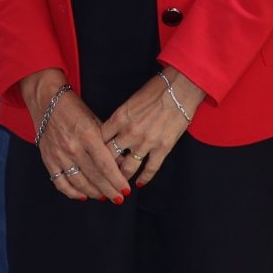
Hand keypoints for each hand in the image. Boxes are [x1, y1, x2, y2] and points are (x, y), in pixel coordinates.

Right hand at [21, 70, 130, 201]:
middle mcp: (72, 147)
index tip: (126, 189)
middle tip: (119, 198)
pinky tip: (82, 195)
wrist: (46, 100)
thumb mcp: (95, 120)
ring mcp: (59, 155)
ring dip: (93, 193)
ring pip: (78, 182)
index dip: (117, 180)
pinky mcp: (48, 159)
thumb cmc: (74, 108)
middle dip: (109, 190)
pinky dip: (71, 192)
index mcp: (87, 135)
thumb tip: (121, 163)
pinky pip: (60, 182)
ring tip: (104, 197)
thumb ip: (107, 142)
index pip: (106, 165)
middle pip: (94, 176)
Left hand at [100, 67, 203, 188]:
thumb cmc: (156, 89)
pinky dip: (144, 178)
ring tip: (118, 184)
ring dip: (122, 177)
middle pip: (110, 157)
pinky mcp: (163, 148)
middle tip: (101, 176)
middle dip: (104, 168)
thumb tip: (112, 131)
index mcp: (119, 118)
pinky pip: (150, 169)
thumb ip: (120, 118)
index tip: (93, 158)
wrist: (180, 89)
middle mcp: (130, 132)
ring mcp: (146, 142)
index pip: (99, 140)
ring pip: (128, 167)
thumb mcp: (130, 100)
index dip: (94, 151)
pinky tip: (139, 184)